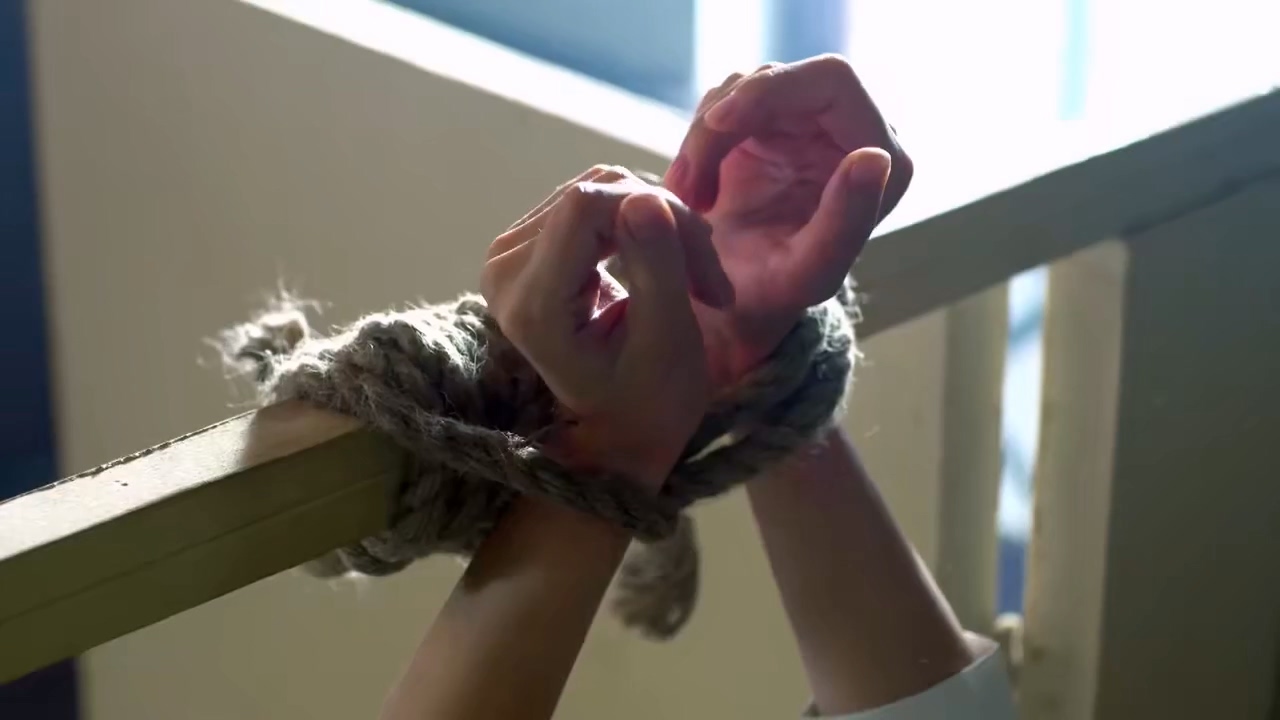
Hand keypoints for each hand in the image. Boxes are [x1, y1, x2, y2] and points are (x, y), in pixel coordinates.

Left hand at [481, 166, 729, 489]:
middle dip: (665, 222)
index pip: (587, 206)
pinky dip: (639, 223)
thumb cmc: (652, 405)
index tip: (706, 266)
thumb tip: (644, 197)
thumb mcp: (668, 343)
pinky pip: (591, 203)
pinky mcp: (526, 246)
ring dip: (659, 222)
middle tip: (710, 278)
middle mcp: (504, 270)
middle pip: (594, 194)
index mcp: (531, 305)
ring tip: (694, 275)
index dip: (658, 213)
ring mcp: (509, 255)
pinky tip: (665, 262)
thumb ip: (657, 267)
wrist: (620, 434)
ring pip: (599, 189)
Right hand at [664, 55, 913, 386]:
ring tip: (688, 198)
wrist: (736, 300)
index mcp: (883, 155)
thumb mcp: (811, 274)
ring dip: (703, 137)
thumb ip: (847, 221)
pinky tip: (693, 189)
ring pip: (745, 88)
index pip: (831, 80)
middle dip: (723, 119)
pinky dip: (698, 141)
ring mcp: (805, 122)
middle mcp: (850, 129)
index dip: (772, 88)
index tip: (717, 122)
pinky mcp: (768, 124)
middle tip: (687, 180)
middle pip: (780, 78)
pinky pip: (725, 103)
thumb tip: (874, 157)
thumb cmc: (778, 296)